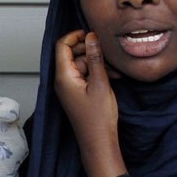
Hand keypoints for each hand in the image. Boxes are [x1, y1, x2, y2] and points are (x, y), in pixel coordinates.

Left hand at [54, 30, 126, 176]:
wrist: (98, 142)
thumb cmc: (98, 118)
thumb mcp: (101, 83)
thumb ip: (95, 58)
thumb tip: (91, 37)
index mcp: (63, 77)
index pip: (62, 46)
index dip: (75, 36)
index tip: (91, 34)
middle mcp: (62, 81)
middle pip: (71, 54)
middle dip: (89, 50)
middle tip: (107, 52)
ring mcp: (69, 88)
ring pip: (80, 65)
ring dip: (97, 62)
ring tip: (114, 69)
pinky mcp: (76, 93)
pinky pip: (84, 75)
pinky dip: (97, 73)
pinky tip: (112, 76)